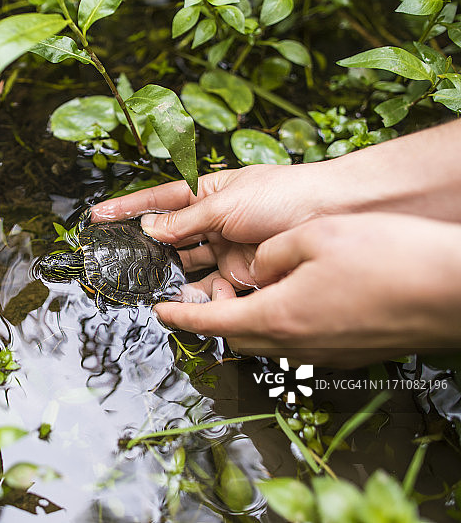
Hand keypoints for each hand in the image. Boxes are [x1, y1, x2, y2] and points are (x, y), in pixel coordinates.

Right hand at [91, 164, 337, 287]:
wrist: (338, 214)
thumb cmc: (288, 194)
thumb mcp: (227, 202)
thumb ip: (185, 219)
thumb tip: (150, 229)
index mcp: (208, 194)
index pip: (158, 201)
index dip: (128, 209)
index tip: (99, 217)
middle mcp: (215, 223)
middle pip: (169, 240)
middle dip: (144, 251)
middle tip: (120, 263)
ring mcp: (228, 251)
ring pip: (187, 268)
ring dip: (169, 278)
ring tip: (149, 286)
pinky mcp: (243, 277)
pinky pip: (211, 290)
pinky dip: (196, 297)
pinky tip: (184, 300)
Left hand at [154, 213, 460, 366]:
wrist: (455, 291)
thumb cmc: (388, 259)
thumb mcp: (314, 237)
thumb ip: (272, 253)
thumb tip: (258, 264)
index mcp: (277, 315)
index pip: (209, 321)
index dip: (179, 317)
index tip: (159, 313)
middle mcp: (296, 343)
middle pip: (236, 335)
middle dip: (211, 316)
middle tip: (201, 293)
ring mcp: (325, 352)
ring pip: (267, 340)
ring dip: (246, 319)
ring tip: (243, 290)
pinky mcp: (349, 352)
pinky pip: (298, 341)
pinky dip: (279, 323)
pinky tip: (292, 298)